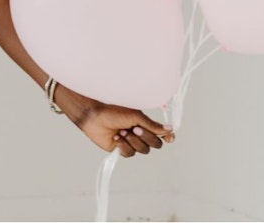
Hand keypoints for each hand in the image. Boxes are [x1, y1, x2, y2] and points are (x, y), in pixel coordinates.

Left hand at [58, 85, 173, 156]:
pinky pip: (129, 154)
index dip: (168, 137)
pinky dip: (123, 145)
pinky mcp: (121, 149)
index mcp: (145, 124)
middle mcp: (140, 134)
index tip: (169, 138)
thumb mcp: (135, 116)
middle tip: (134, 128)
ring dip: (132, 141)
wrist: (93, 116)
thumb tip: (170, 129)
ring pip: (143, 150)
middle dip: (146, 137)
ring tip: (121, 131)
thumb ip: (152, 125)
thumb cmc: (113, 111)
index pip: (162, 134)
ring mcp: (131, 142)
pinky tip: (116, 137)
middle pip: (155, 144)